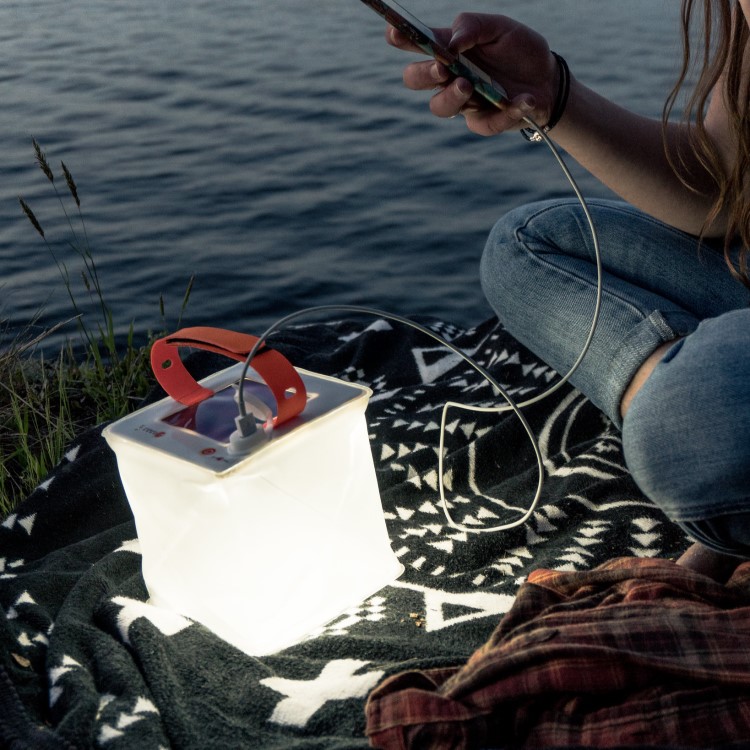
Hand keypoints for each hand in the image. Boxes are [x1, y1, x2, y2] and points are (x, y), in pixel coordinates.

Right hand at [386, 13, 558, 136]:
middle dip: (423, 74)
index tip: (394, 32)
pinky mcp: (481, 122)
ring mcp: (462, 102)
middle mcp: (448, 77)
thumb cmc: (519, 50)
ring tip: (470, 86)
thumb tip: (452, 43)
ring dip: (451, 97)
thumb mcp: (501, 27)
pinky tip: (522, 99)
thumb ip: (473, 26)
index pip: (416, 44)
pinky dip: (504, 112)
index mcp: (448, 49)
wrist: (548, 80)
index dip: (400, 38)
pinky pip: (482, 123)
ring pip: (439, 107)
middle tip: (442, 68)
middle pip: (415, 80)